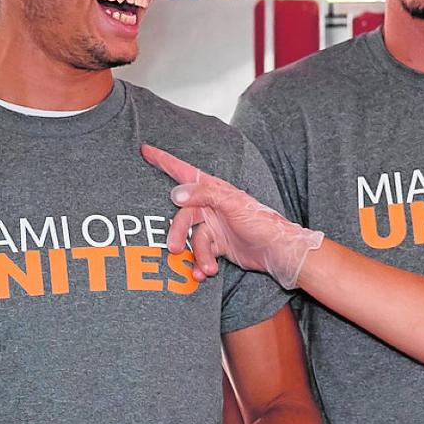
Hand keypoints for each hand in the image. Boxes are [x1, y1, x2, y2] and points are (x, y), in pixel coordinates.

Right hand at [141, 144, 322, 287]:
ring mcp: (214, 226)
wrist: (279, 251)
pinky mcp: (218, 245)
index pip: (184, 172)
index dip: (164, 161)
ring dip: (196, 256)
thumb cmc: (262, 222)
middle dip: (177, 234)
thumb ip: (206, 195)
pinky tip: (205, 273)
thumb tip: (177, 193)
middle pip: (183, 216)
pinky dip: (201, 263)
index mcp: (214, 190)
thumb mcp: (234, 204)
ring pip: (192, 240)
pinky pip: (200, 253)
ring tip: (205, 269)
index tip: (145, 150)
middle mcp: (211, 206)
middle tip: (173, 249)